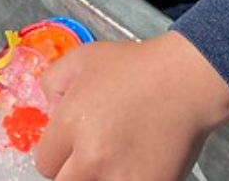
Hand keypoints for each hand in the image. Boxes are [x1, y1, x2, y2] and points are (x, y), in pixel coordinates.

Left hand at [34, 33, 228, 180]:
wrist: (184, 81)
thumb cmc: (133, 66)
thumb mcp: (82, 58)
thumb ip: (52, 84)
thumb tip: (49, 111)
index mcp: (70, 123)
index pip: (43, 163)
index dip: (56, 154)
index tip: (70, 146)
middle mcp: (91, 157)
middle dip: (73, 171)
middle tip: (92, 154)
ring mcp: (121, 177)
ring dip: (99, 177)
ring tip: (114, 156)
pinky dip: (127, 178)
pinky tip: (135, 163)